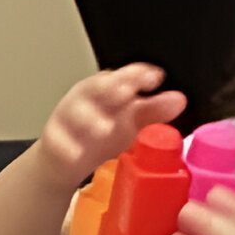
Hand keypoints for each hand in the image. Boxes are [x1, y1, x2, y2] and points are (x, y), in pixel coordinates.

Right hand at [35, 65, 186, 188]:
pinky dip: (67, 148)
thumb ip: (155, 110)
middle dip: (112, 88)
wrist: (66, 160)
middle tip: (128, 93)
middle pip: (98, 87)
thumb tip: (180, 99)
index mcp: (108, 88)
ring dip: (90, 119)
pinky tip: (76, 155)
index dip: (138, 74)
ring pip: (76, 112)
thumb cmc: (100, 134)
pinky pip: (59, 142)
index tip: (155, 78)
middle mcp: (87, 97)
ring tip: (104, 129)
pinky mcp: (54, 139)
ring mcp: (68, 117)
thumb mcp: (131, 121)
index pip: (124, 75)